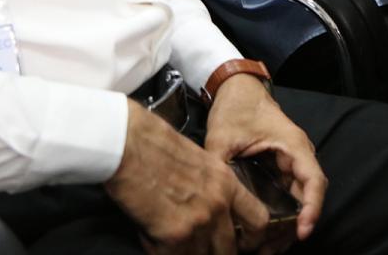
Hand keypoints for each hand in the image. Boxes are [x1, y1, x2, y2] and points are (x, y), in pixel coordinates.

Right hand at [106, 101, 265, 253]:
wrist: (128, 144)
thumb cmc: (154, 145)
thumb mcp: (198, 159)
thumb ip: (211, 187)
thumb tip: (208, 212)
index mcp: (226, 182)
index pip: (258, 220)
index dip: (253, 239)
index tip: (244, 246)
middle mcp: (218, 205)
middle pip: (229, 249)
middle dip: (215, 253)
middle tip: (199, 249)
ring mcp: (199, 223)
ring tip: (169, 242)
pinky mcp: (175, 236)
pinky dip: (161, 252)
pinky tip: (151, 238)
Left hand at [203, 74, 325, 249]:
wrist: (236, 88)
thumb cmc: (236, 106)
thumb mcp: (223, 136)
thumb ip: (219, 165)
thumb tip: (211, 197)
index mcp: (293, 144)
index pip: (314, 181)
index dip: (312, 208)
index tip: (302, 231)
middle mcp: (298, 156)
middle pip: (307, 197)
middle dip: (295, 226)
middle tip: (273, 250)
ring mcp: (290, 163)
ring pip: (298, 200)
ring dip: (288, 224)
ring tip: (267, 249)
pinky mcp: (280, 169)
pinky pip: (287, 196)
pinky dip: (281, 215)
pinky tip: (264, 233)